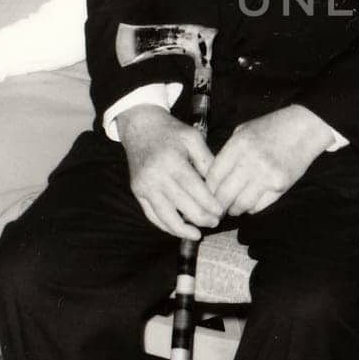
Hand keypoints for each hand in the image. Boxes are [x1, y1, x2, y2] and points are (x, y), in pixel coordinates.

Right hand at [119, 106, 220, 238]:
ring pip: (165, 217)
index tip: (221, 211)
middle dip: (201, 218)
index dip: (209, 204)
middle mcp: (156, 176)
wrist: (140, 126)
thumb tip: (220, 186)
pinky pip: (152, 215)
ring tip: (199, 234)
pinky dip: (166, 226)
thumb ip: (207, 161)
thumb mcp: (193, 138)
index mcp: (172, 161)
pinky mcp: (137, 192)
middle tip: (215, 222)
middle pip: (182, 206)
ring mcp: (144, 186)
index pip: (195, 190)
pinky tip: (180, 230)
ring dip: (183, 229)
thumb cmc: (171, 131)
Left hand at [207, 105, 335, 216]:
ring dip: (234, 209)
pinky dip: (251, 208)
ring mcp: (267, 176)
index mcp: (238, 145)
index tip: (206, 195)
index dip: (207, 190)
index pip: (213, 176)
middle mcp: (250, 162)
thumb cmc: (272, 127)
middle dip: (217, 205)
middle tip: (216, 208)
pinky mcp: (280, 186)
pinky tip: (250, 202)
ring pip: (240, 205)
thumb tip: (212, 178)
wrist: (305, 127)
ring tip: (233, 207)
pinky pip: (258, 206)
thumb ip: (228, 153)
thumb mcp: (243, 131)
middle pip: (223, 195)